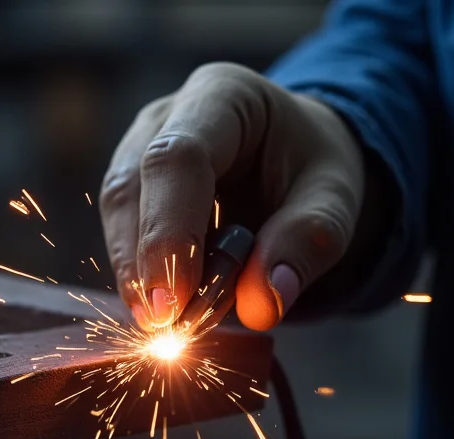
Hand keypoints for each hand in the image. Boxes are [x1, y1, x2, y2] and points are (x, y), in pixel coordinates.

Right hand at [99, 63, 364, 330]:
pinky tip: (162, 310)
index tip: (173, 302)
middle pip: (132, 187)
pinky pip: (121, 232)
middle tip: (164, 327)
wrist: (293, 156)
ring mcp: (138, 148)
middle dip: (144, 262)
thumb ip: (306, 243)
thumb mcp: (335, 197)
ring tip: (165, 327)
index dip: (169, 232)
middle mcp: (166, 116)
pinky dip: (140, 275)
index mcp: (222, 96)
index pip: (178, 159)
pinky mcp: (131, 188)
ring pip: (117, 212)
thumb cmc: (311, 166)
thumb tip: (259, 306)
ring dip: (135, 275)